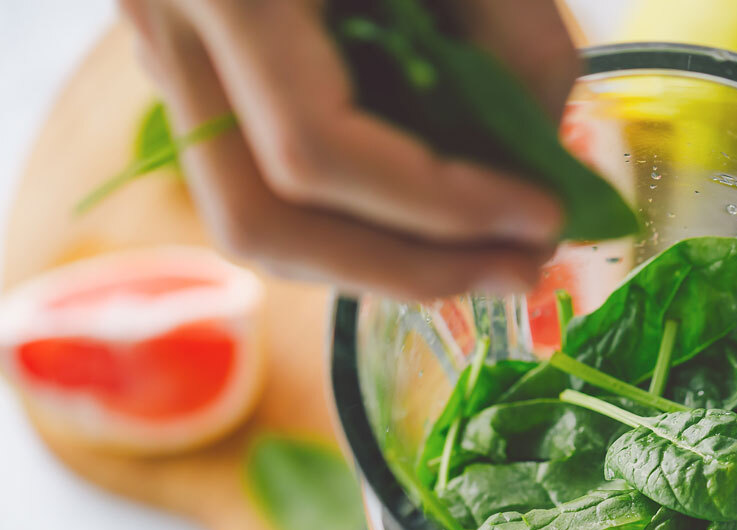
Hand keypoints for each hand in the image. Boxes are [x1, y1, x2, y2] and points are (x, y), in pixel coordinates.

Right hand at [118, 0, 576, 299]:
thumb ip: (518, 42)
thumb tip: (548, 167)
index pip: (315, 148)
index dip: (441, 206)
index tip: (545, 218)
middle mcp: (168, 29)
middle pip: (262, 222)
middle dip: (406, 272)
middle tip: (521, 273)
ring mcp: (171, 58)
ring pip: (254, 222)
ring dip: (383, 264)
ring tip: (492, 258)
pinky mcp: (202, 75)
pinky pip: (267, 183)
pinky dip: (360, 221)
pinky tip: (437, 218)